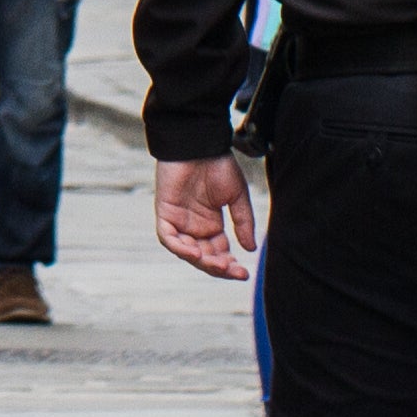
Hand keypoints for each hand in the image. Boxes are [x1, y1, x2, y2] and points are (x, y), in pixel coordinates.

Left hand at [155, 154, 257, 279]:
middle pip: (204, 257)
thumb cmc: (218, 164)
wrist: (200, 143)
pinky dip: (179, 248)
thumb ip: (243, 222)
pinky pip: (168, 238)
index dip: (230, 266)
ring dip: (201, 261)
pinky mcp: (165, 213)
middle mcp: (194, 227)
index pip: (219, 253)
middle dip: (218, 267)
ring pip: (186, 252)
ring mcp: (178, 221)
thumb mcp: (237, 196)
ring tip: (218, 264)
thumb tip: (251, 249)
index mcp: (211, 225)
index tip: (244, 273)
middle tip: (233, 271)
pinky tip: (195, 252)